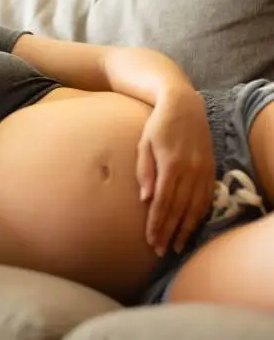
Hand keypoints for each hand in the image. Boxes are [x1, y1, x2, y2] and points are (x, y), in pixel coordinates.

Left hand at [136, 88, 214, 256]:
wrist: (185, 105)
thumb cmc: (158, 125)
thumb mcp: (144, 143)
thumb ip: (145, 170)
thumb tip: (145, 198)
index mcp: (171, 164)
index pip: (163, 202)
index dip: (157, 223)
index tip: (151, 240)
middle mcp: (191, 170)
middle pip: (179, 209)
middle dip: (169, 232)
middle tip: (160, 251)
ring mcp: (203, 170)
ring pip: (195, 207)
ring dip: (185, 229)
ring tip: (176, 246)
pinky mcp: (211, 170)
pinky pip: (206, 198)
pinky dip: (199, 216)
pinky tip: (191, 228)